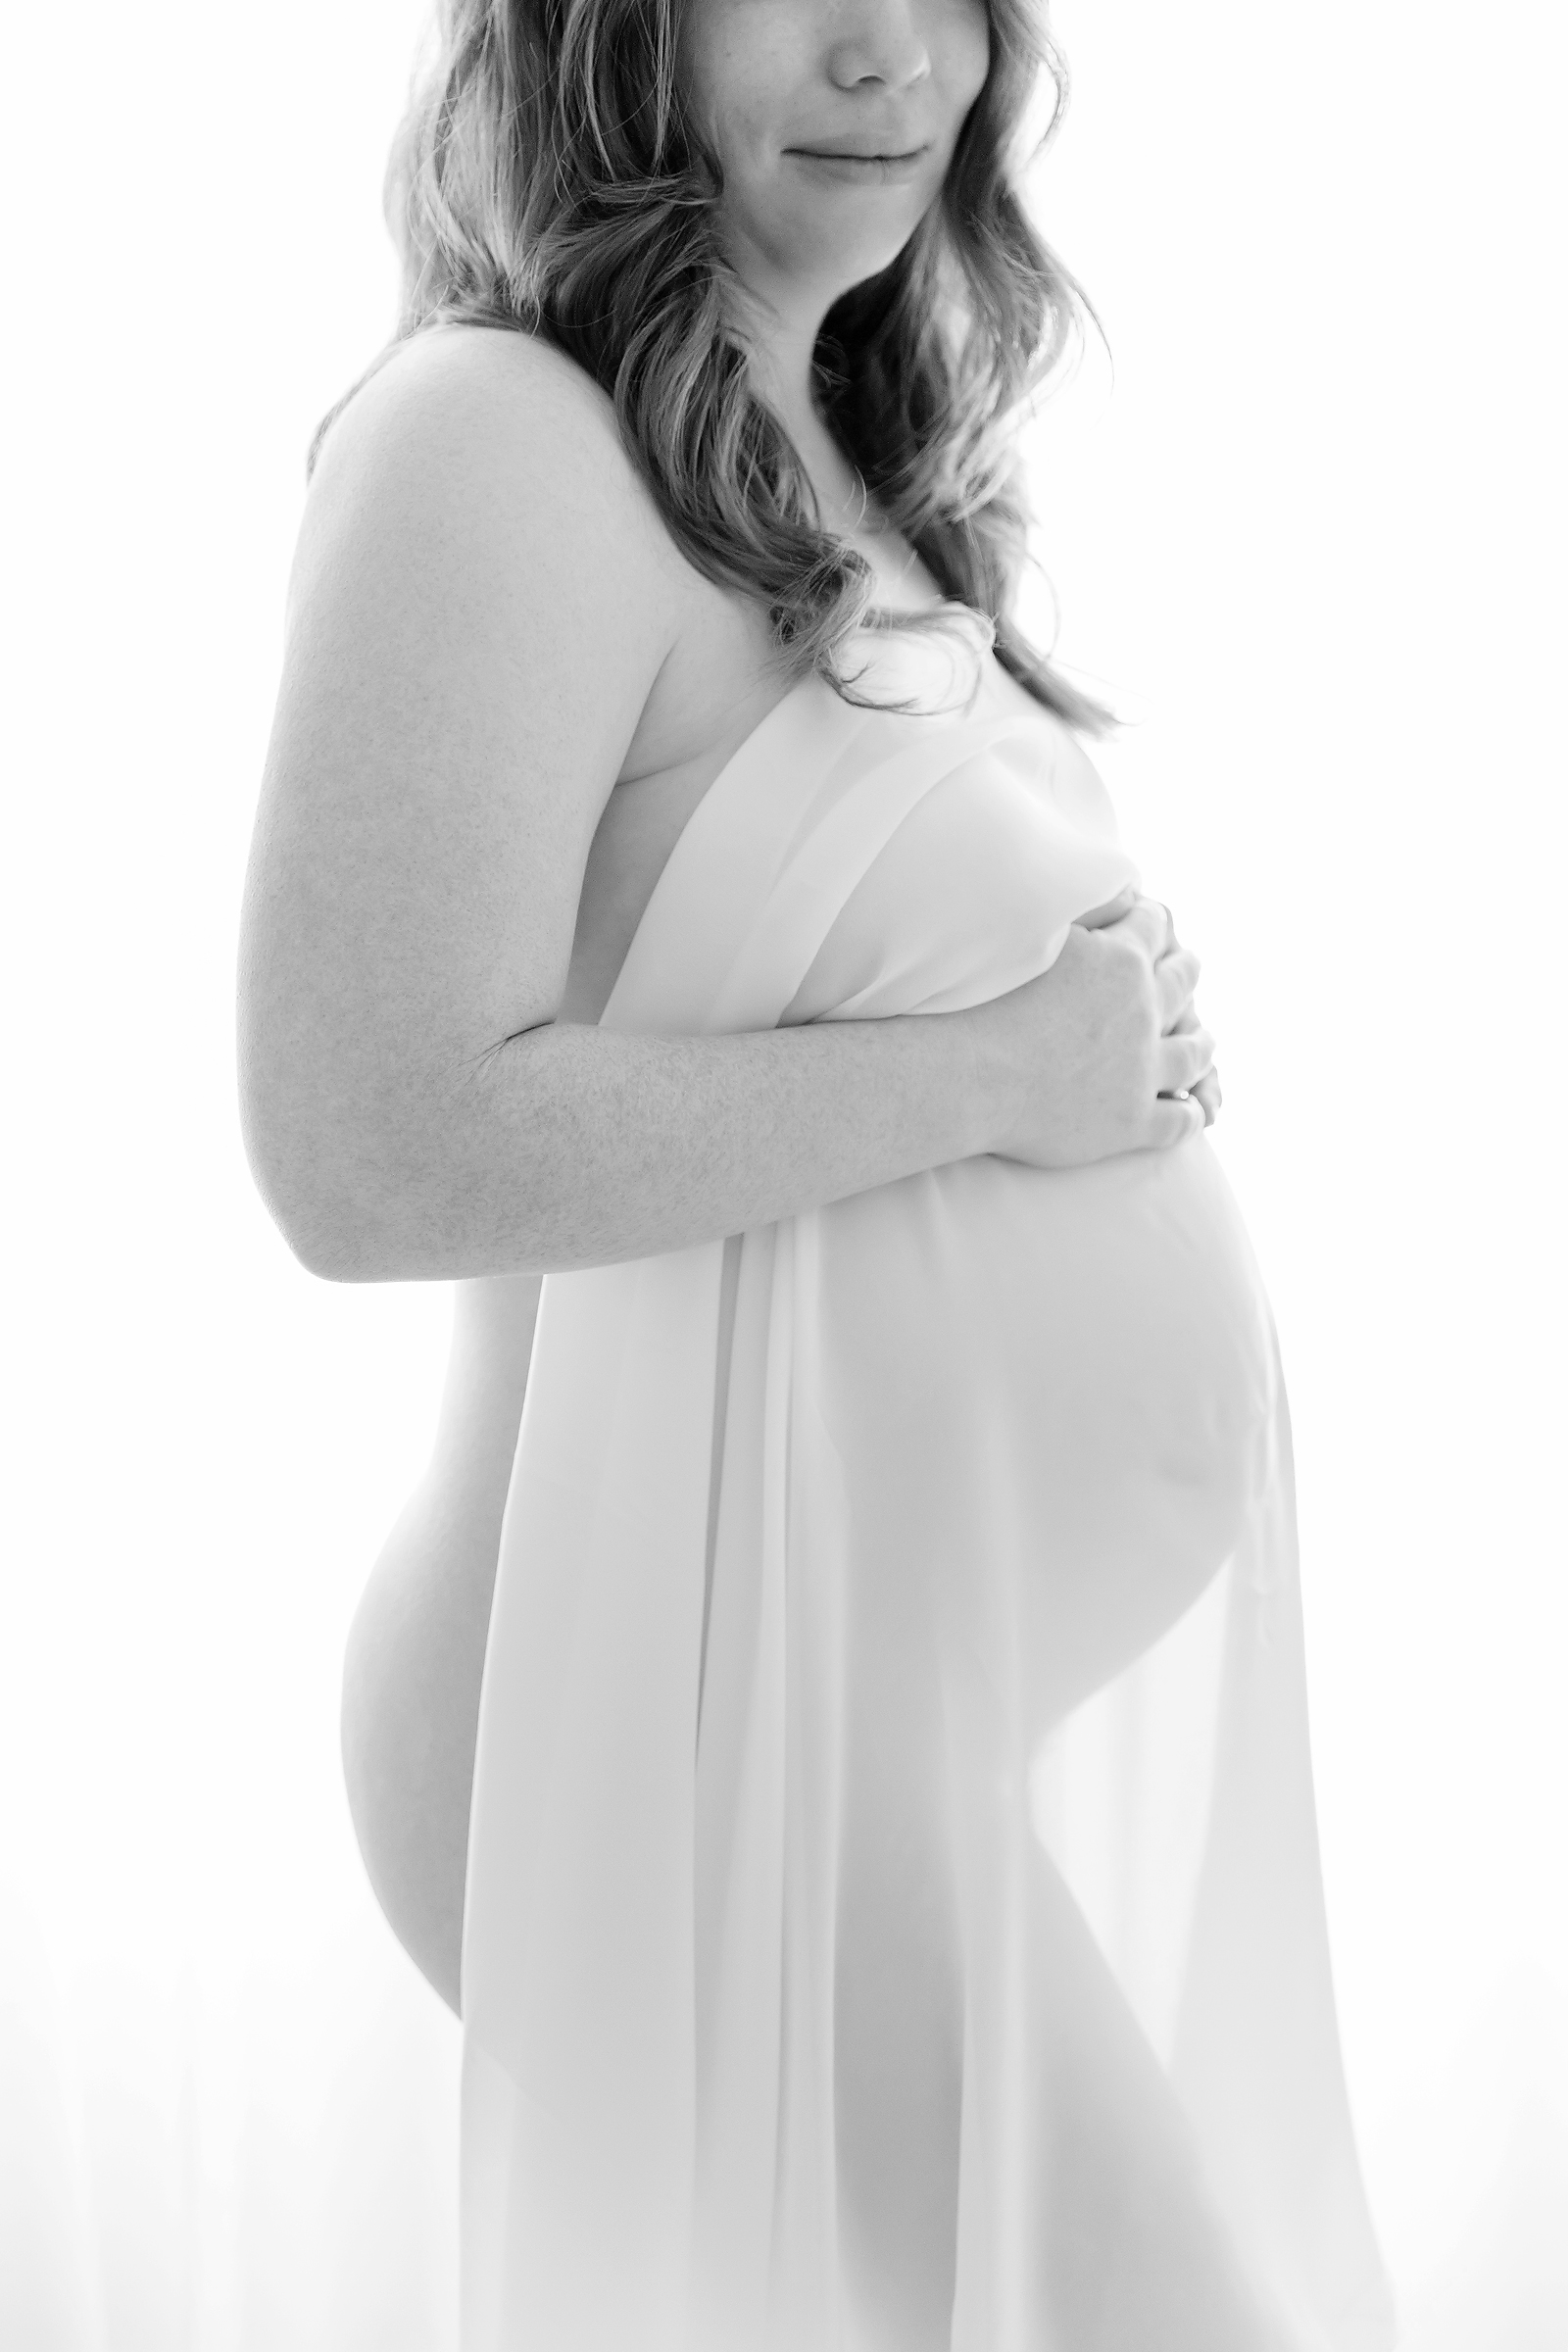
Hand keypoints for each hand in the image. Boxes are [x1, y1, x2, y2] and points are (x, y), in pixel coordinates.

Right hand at [967, 892, 1217, 1169]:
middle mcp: (1143, 1011)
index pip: (1153, 928)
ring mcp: (1143, 1070)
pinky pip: (1179, 1120)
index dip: (1154, 922)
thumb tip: (1104, 891)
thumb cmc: (983, 1001)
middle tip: (1189, 969)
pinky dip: (1190, 1113)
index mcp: (1122, 960)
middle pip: (1180, 985)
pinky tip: (1194, 1111)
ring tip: (1205, 1040)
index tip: (1156, 921)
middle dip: (1185, 974)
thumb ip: (1076, 914)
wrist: (971, 1075)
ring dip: (1201, 1044)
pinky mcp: (1132, 1122)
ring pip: (1191, 1054)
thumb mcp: (1033, 934)